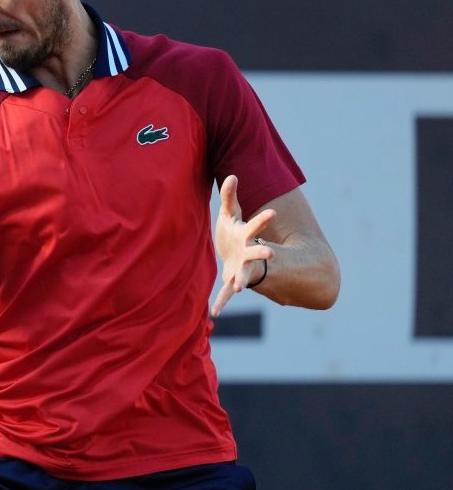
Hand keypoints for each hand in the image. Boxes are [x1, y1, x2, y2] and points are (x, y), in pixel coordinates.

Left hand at [211, 175, 274, 317]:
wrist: (237, 255)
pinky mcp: (232, 279)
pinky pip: (225, 293)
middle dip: (263, 252)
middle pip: (257, 252)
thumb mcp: (230, 213)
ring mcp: (242, 268)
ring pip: (244, 275)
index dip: (264, 219)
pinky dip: (221, 302)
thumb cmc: (234, 231)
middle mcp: (248, 253)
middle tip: (272, 252)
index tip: (273, 212)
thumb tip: (231, 175)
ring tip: (239, 287)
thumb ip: (229, 196)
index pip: (257, 225)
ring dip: (241, 280)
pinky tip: (215, 314)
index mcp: (247, 235)